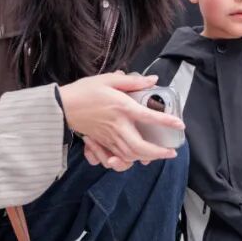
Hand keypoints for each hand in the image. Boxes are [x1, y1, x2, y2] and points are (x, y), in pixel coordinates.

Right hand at [59, 72, 181, 169]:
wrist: (61, 106)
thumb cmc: (85, 91)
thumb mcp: (109, 80)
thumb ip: (133, 81)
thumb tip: (153, 80)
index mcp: (122, 108)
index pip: (149, 116)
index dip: (166, 121)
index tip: (180, 124)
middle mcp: (117, 126)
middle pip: (140, 147)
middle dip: (158, 153)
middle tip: (171, 153)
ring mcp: (108, 137)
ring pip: (130, 156)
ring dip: (146, 158)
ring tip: (158, 156)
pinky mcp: (101, 143)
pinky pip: (117, 157)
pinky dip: (128, 161)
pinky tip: (137, 158)